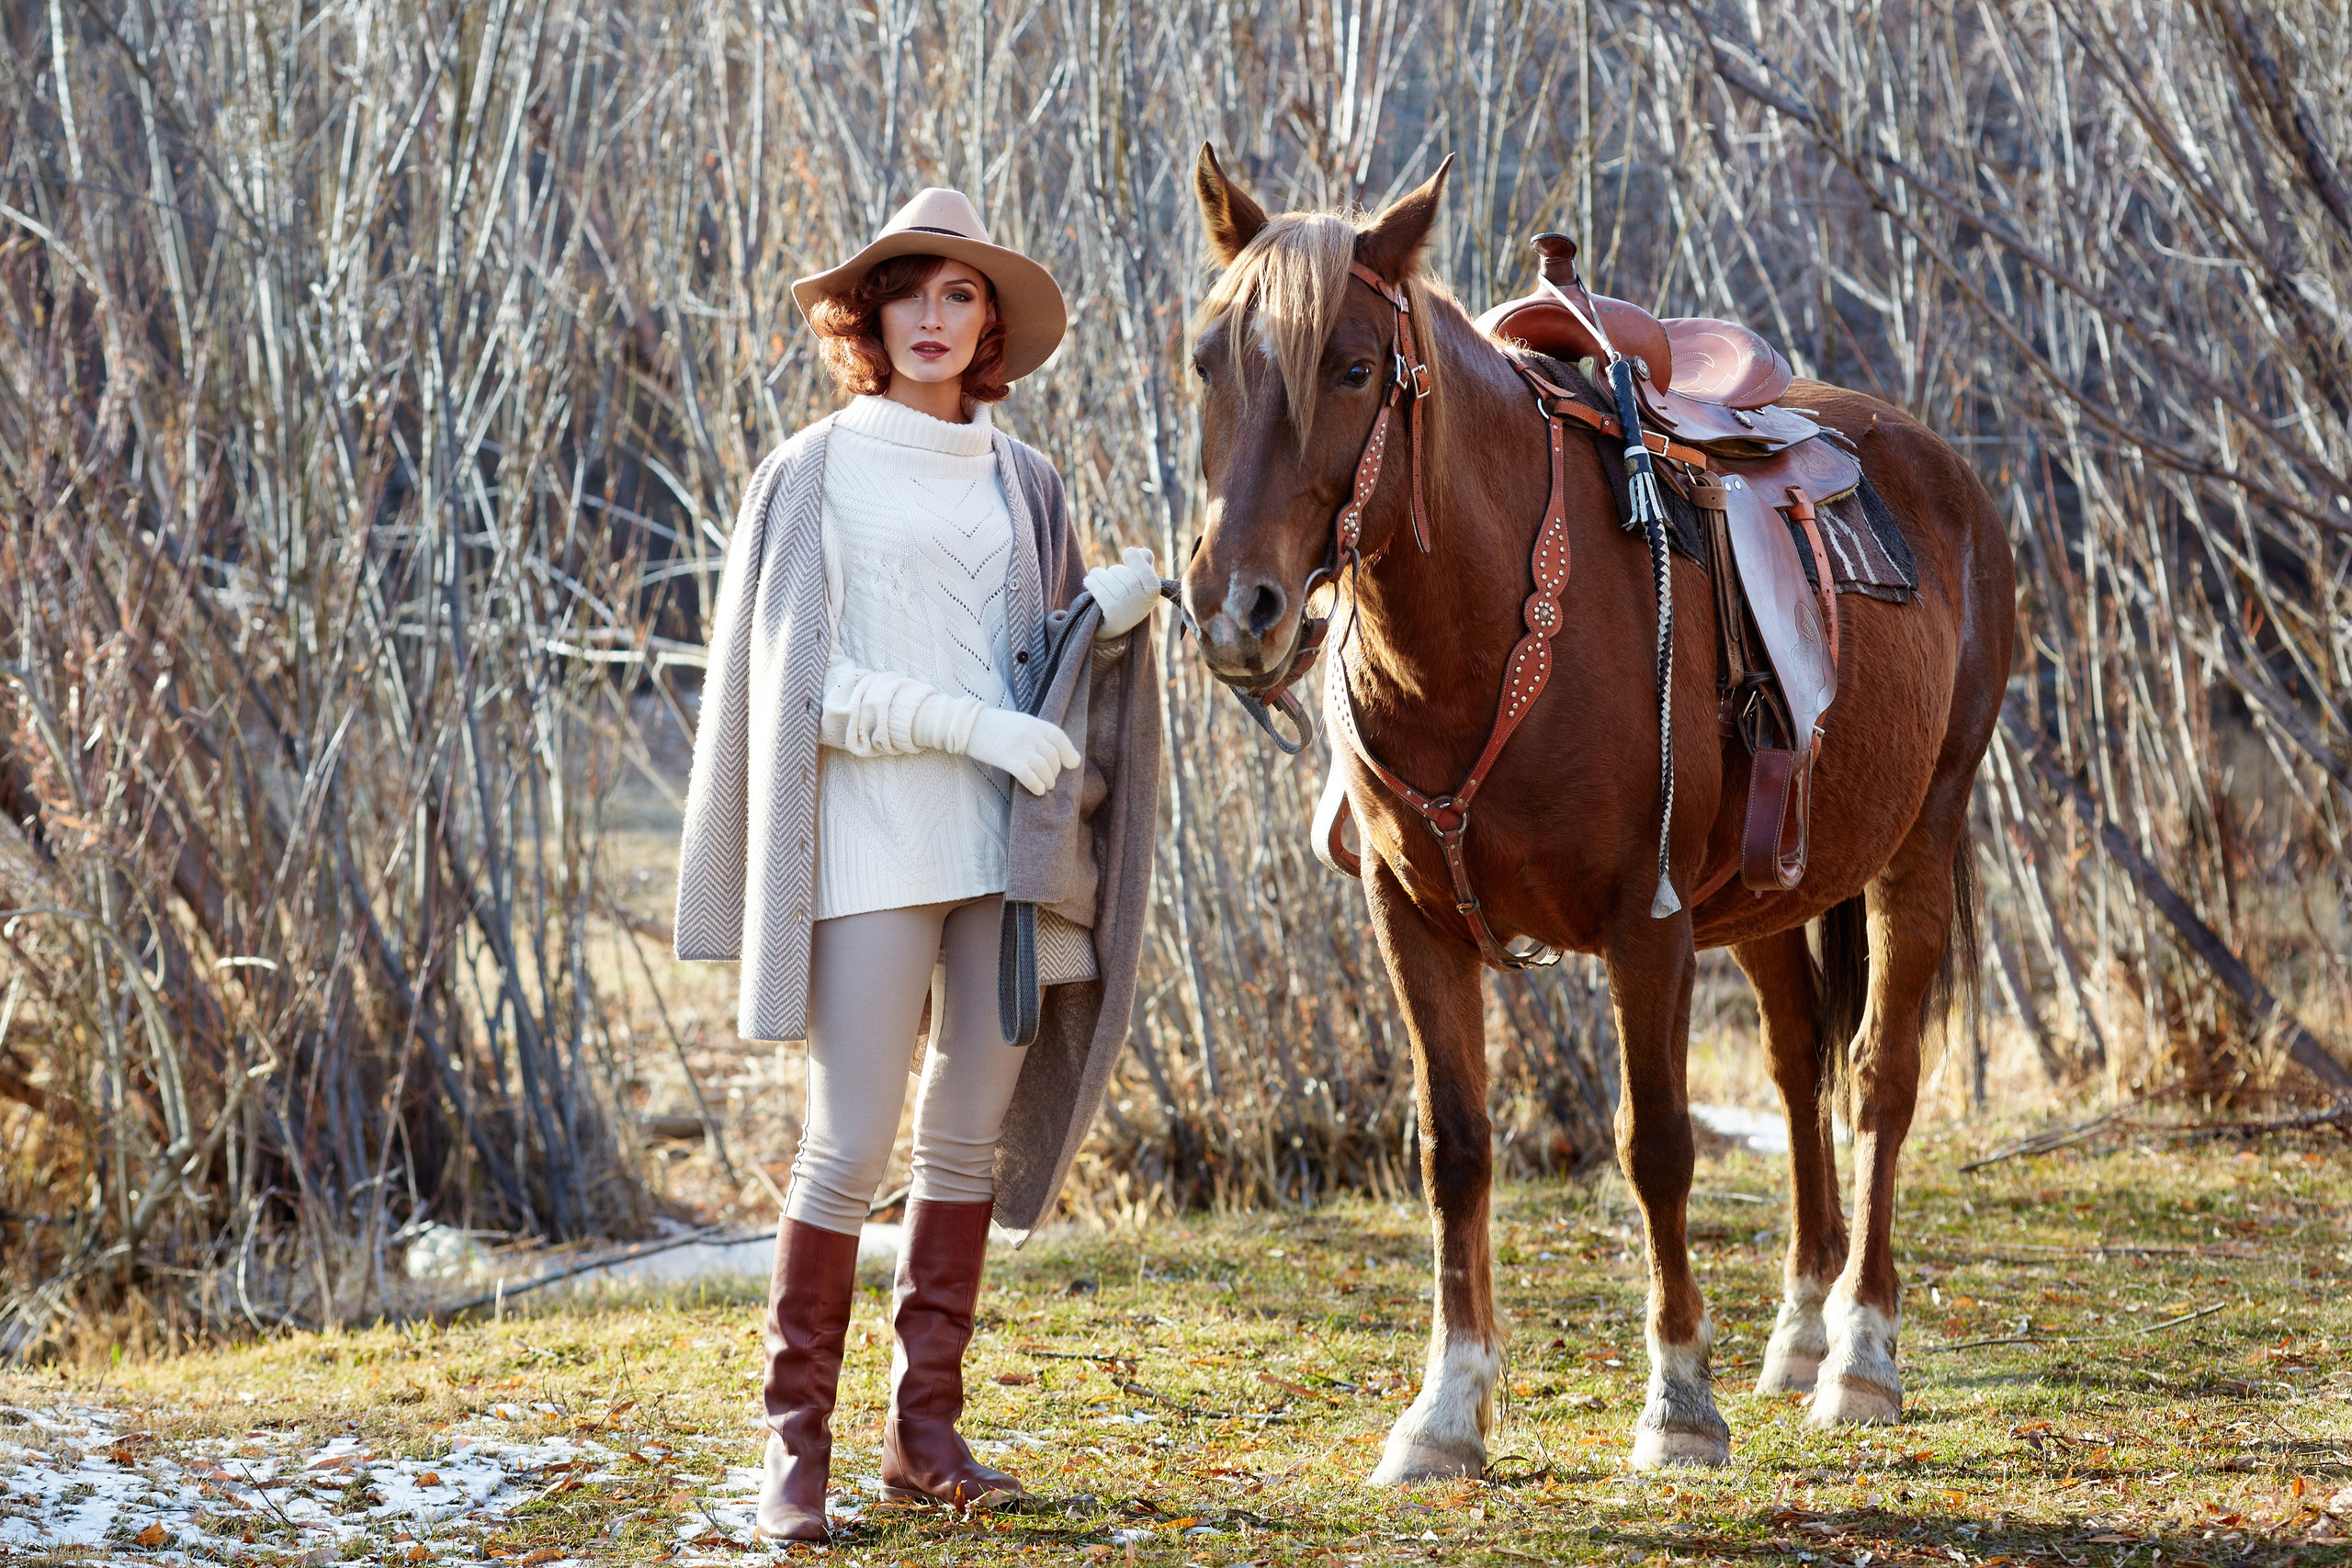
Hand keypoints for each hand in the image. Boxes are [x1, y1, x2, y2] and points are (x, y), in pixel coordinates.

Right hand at [962, 708, 1081, 795]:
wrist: (966, 725)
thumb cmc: (990, 726)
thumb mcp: (1016, 722)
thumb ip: (1032, 733)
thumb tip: (1047, 750)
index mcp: (1032, 722)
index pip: (1059, 736)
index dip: (1068, 751)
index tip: (1072, 763)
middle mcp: (1030, 733)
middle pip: (1053, 755)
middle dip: (1056, 770)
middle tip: (1051, 779)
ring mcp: (1020, 746)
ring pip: (1045, 767)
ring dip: (1048, 780)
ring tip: (1046, 786)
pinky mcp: (1009, 759)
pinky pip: (1030, 776)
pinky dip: (1037, 785)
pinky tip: (1037, 790)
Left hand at [1085, 547, 1160, 638]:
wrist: (1116, 627)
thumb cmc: (1130, 598)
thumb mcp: (1141, 583)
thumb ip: (1144, 564)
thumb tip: (1141, 552)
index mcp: (1154, 589)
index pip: (1142, 561)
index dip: (1132, 556)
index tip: (1127, 554)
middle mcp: (1142, 597)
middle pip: (1120, 571)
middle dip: (1112, 571)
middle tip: (1110, 580)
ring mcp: (1127, 604)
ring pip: (1106, 577)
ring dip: (1097, 574)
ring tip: (1095, 578)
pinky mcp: (1112, 611)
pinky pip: (1098, 588)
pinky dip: (1090, 582)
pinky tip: (1088, 582)